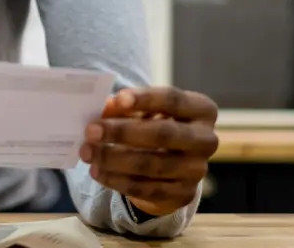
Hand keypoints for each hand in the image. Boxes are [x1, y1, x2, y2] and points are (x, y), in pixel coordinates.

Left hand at [78, 86, 219, 216]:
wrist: (173, 164)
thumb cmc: (156, 124)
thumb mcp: (146, 111)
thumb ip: (127, 107)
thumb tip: (105, 107)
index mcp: (202, 110)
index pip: (173, 100)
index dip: (145, 99)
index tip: (117, 99)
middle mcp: (206, 140)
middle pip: (164, 134)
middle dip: (123, 132)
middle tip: (91, 131)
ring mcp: (197, 171)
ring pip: (153, 165)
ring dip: (114, 159)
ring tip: (87, 152)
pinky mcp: (183, 194)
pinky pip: (147, 189)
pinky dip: (118, 181)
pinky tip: (97, 172)